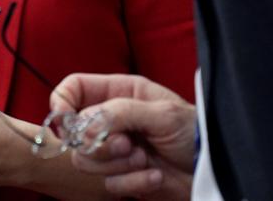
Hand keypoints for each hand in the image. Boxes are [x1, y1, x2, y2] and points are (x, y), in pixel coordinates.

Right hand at [51, 73, 195, 199]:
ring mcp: (114, 149)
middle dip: (100, 143)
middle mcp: (111, 119)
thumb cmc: (193, 132)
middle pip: (75, 131)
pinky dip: (134, 182)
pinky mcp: (121, 176)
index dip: (62, 102)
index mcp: (118, 92)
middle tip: (127, 145)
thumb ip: (121, 112)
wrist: (210, 169)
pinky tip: (155, 175)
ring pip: (86, 160)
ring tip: (144, 158)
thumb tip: (86, 124)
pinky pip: (108, 183)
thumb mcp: (161, 113)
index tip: (65, 121)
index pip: (74, 89)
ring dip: (117, 164)